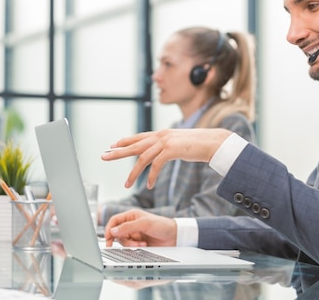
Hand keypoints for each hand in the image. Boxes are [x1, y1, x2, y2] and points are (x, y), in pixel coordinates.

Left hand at [101, 128, 231, 187]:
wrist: (214, 142)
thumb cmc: (199, 144)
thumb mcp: (180, 143)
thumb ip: (169, 145)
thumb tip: (163, 151)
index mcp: (162, 133)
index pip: (138, 137)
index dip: (124, 141)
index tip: (112, 145)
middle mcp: (161, 135)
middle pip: (134, 144)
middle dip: (118, 152)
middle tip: (104, 156)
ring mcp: (165, 141)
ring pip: (142, 157)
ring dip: (133, 172)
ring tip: (126, 184)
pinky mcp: (171, 150)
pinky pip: (156, 165)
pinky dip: (151, 176)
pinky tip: (149, 185)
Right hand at [104, 209, 177, 246]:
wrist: (174, 237)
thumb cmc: (162, 225)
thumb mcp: (144, 224)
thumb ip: (127, 227)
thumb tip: (112, 231)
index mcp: (131, 216)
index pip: (114, 221)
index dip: (109, 229)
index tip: (108, 238)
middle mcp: (131, 224)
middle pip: (117, 233)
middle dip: (123, 240)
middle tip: (130, 245)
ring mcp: (134, 234)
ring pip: (123, 241)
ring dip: (131, 244)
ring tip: (142, 244)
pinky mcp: (138, 243)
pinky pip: (130, 247)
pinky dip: (135, 247)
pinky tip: (144, 245)